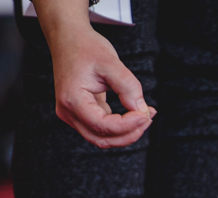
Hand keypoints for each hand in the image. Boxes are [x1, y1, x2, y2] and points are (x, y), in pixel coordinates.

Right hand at [35, 0, 155, 147]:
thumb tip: (143, 111)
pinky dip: (121, 126)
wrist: (69, 38)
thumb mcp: (111, 62)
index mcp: (72, 99)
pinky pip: (103, 129)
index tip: (146, 114)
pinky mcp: (80, 114)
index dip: (128, 125)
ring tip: (146, 116)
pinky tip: (138, 114)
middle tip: (149, 117)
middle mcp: (68, 112)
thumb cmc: (86, 47)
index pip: (102, 126)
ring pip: (103, 138)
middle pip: (102, 139)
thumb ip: (128, 87)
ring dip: (127, 133)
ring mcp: (72, 115)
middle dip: (129, 133)